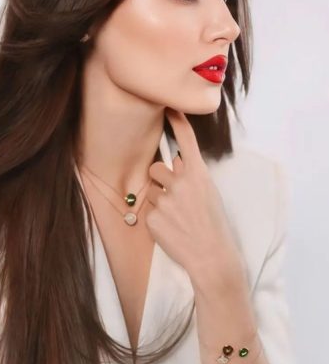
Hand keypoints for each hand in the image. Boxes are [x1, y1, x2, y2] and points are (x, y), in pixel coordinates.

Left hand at [145, 107, 244, 283]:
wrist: (211, 256)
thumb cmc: (213, 224)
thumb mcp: (209, 193)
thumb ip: (191, 176)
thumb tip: (174, 164)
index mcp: (198, 174)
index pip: (185, 141)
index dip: (176, 122)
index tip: (168, 107)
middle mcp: (180, 182)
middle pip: (156, 168)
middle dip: (162, 180)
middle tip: (176, 199)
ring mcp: (165, 200)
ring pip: (152, 190)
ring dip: (160, 199)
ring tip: (176, 217)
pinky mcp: (153, 217)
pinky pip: (149, 210)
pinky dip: (158, 218)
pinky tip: (172, 229)